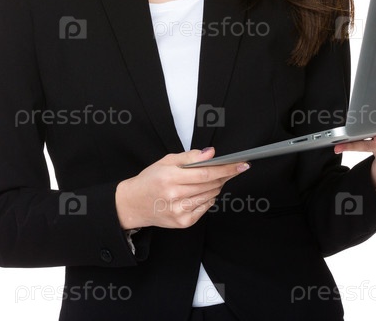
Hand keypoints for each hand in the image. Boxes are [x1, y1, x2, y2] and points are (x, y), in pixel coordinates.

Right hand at [115, 147, 248, 228]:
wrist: (133, 204)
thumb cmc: (151, 179)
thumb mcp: (167, 161)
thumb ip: (191, 157)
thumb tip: (211, 153)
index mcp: (170, 178)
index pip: (205, 173)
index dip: (226, 169)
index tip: (241, 164)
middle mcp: (174, 196)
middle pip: (211, 185)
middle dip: (225, 176)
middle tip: (231, 168)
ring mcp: (179, 212)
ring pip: (210, 196)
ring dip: (216, 186)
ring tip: (211, 179)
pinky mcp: (183, 223)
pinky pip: (205, 207)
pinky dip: (208, 198)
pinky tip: (200, 192)